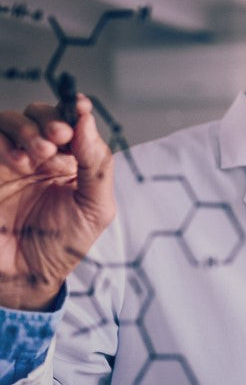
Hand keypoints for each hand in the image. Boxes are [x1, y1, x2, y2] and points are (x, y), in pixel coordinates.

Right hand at [0, 96, 114, 309]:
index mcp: (72, 161)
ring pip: (10, 120)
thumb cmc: (63, 245)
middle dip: (51, 118)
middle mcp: (40, 156)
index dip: (75, 109)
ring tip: (39, 155)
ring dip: (27, 128)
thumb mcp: (95, 208)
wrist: (25, 278)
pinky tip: (18, 162)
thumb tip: (87, 122)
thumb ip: (97, 165)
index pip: (73, 122)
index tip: (80, 107)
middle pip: (41, 114)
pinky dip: (3, 142)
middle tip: (60, 137)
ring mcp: (9, 161)